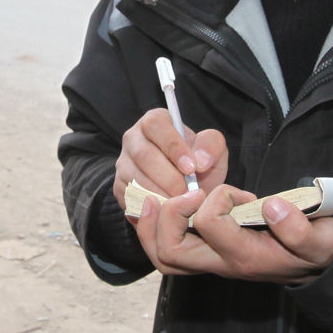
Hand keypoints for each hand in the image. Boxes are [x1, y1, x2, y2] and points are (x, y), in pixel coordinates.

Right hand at [113, 109, 228, 215]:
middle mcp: (133, 138)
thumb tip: (200, 160)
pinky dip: (151, 207)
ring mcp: (123, 163)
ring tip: (182, 204)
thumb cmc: (199, 166)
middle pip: (144, 155)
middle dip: (169, 177)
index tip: (191, 168)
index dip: (173, 147)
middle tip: (189, 193)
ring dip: (161, 194)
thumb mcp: (213, 152)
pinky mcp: (119, 186)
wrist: (186, 191)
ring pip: (135, 178)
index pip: (156, 125)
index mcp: (155, 122)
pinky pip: (131, 197)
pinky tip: (169, 211)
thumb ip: (211, 147)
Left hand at [135, 185, 332, 283]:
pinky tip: (162, 204)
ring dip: (155, 223)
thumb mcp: (322, 241)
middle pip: (170, 252)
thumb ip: (301, 230)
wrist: (317, 268)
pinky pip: (166, 250)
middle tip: (189, 192)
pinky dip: (156, 227)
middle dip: (169, 214)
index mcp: (248, 258)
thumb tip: (272, 206)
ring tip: (164, 197)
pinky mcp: (206, 255)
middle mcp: (222, 265)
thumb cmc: (318, 249)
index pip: (210, 225)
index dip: (217, 198)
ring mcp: (211, 262)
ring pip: (162, 255)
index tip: (239, 193)